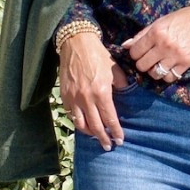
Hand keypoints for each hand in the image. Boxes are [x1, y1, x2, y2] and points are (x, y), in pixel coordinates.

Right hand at [58, 34, 128, 149]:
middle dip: (103, 138)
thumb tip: (125, 95)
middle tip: (108, 146)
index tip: (120, 140)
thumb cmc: (98, 55)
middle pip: (95, 126)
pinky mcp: (64, 96)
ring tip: (96, 137)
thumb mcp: (115, 69)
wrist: (76, 43)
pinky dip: (78, 121)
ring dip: (89, 133)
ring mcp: (73, 98)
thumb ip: (121, 85)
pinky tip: (84, 123)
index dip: (116, 131)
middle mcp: (87, 98)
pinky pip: (71, 114)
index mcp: (102, 92)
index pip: (110, 118)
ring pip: (80, 124)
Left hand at [123, 4, 189, 83]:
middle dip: (143, 64)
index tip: (140, 52)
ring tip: (158, 65)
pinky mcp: (186, 63)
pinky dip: (167, 75)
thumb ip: (142, 34)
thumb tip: (125, 45)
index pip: (134, 52)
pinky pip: (170, 77)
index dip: (135, 54)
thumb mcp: (161, 21)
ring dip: (154, 71)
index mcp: (156, 32)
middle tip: (149, 59)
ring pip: (155, 74)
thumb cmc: (183, 18)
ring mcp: (175, 56)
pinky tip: (169, 68)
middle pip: (142, 65)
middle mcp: (163, 45)